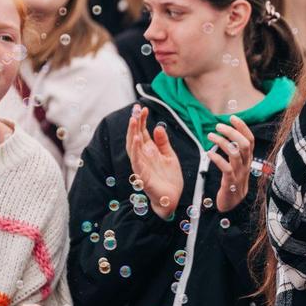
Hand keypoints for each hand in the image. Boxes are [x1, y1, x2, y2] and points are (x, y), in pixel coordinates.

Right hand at [125, 105, 184, 219]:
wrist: (172, 197)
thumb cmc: (169, 178)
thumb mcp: (169, 156)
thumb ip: (163, 142)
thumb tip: (158, 126)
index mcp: (149, 151)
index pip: (143, 132)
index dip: (142, 120)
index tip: (143, 108)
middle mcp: (143, 156)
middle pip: (135, 136)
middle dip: (135, 122)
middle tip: (135, 109)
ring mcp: (141, 165)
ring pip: (133, 146)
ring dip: (132, 133)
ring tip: (133, 120)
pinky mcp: (142, 175)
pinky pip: (137, 160)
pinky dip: (135, 149)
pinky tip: (137, 139)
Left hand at [207, 116, 255, 211]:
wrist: (233, 206)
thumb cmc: (232, 184)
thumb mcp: (237, 167)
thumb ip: (235, 153)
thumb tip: (229, 136)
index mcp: (248, 160)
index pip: (250, 140)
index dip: (243, 127)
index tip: (233, 117)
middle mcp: (246, 165)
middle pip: (244, 144)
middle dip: (232, 132)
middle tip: (218, 125)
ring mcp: (239, 174)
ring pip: (235, 153)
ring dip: (222, 142)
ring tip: (210, 136)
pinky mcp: (230, 182)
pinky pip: (226, 168)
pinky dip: (217, 158)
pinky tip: (209, 153)